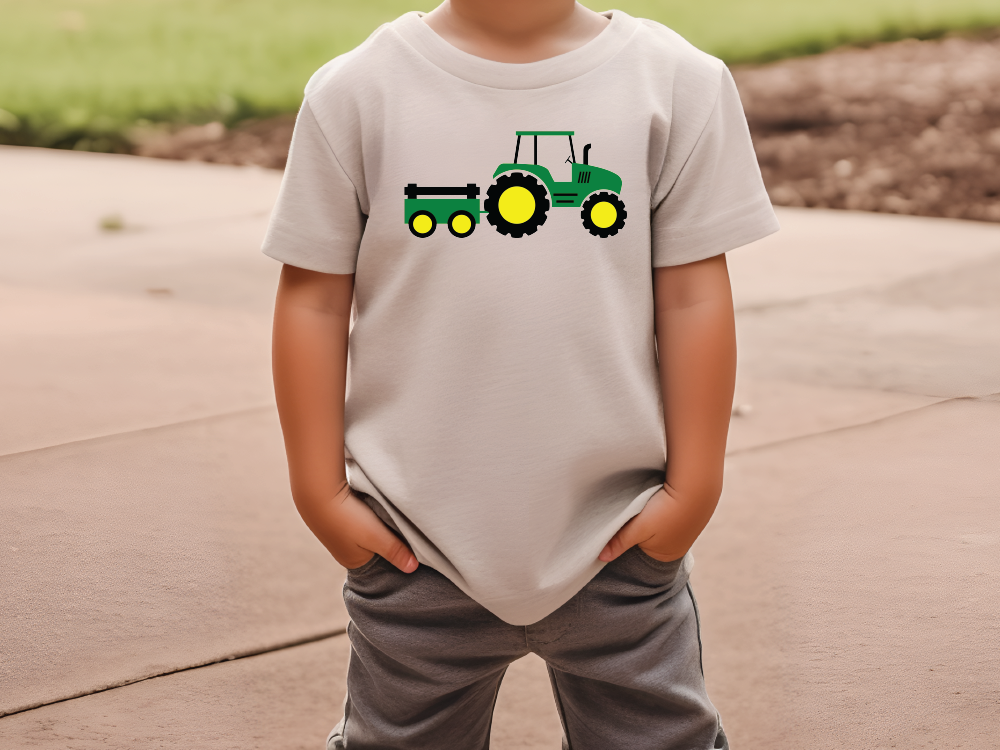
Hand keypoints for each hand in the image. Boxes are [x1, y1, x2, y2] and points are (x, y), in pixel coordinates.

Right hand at [301, 484, 418, 572]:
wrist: (317, 492)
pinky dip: (368, 514)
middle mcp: (346, 551)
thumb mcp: (376, 537)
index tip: (411, 543)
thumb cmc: (347, 518)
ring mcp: (341, 534)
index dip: (396, 553)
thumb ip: (396, 551)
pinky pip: (360, 519)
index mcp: (355, 562)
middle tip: (402, 526)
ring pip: (369, 532)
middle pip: (376, 548)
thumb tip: (413, 569)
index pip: (383, 563)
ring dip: (379, 524)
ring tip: (387, 515)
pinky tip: (373, 506)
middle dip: (388, 539)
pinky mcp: (339, 516)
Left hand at [598, 486, 698, 562]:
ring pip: (657, 527)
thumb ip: (619, 542)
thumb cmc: (666, 511)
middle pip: (648, 541)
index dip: (628, 541)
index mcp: (664, 556)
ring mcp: (684, 531)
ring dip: (649, 518)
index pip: (638, 552)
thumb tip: (600, 558)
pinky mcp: (688, 514)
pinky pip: (668, 516)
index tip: (621, 528)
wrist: (696, 486)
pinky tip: (656, 502)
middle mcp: (676, 547)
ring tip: (643, 508)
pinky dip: (660, 510)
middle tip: (631, 516)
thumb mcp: (639, 528)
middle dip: (638, 530)